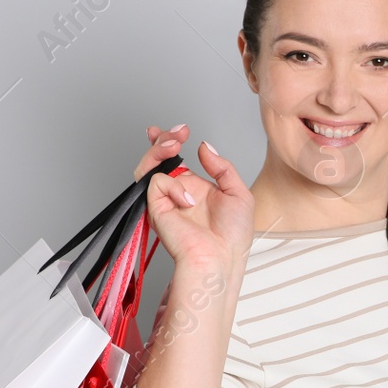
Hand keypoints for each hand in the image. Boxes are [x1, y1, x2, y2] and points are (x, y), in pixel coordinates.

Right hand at [134, 125, 254, 271]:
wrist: (221, 258)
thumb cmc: (232, 236)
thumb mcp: (238, 193)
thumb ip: (222, 167)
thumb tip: (204, 146)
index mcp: (196, 189)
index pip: (176, 160)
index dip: (170, 142)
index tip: (181, 130)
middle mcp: (178, 193)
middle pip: (159, 158)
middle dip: (164, 139)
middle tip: (177, 134)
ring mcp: (165, 200)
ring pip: (149, 166)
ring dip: (159, 149)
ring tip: (173, 145)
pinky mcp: (156, 208)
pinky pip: (156, 182)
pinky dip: (173, 186)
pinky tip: (188, 201)